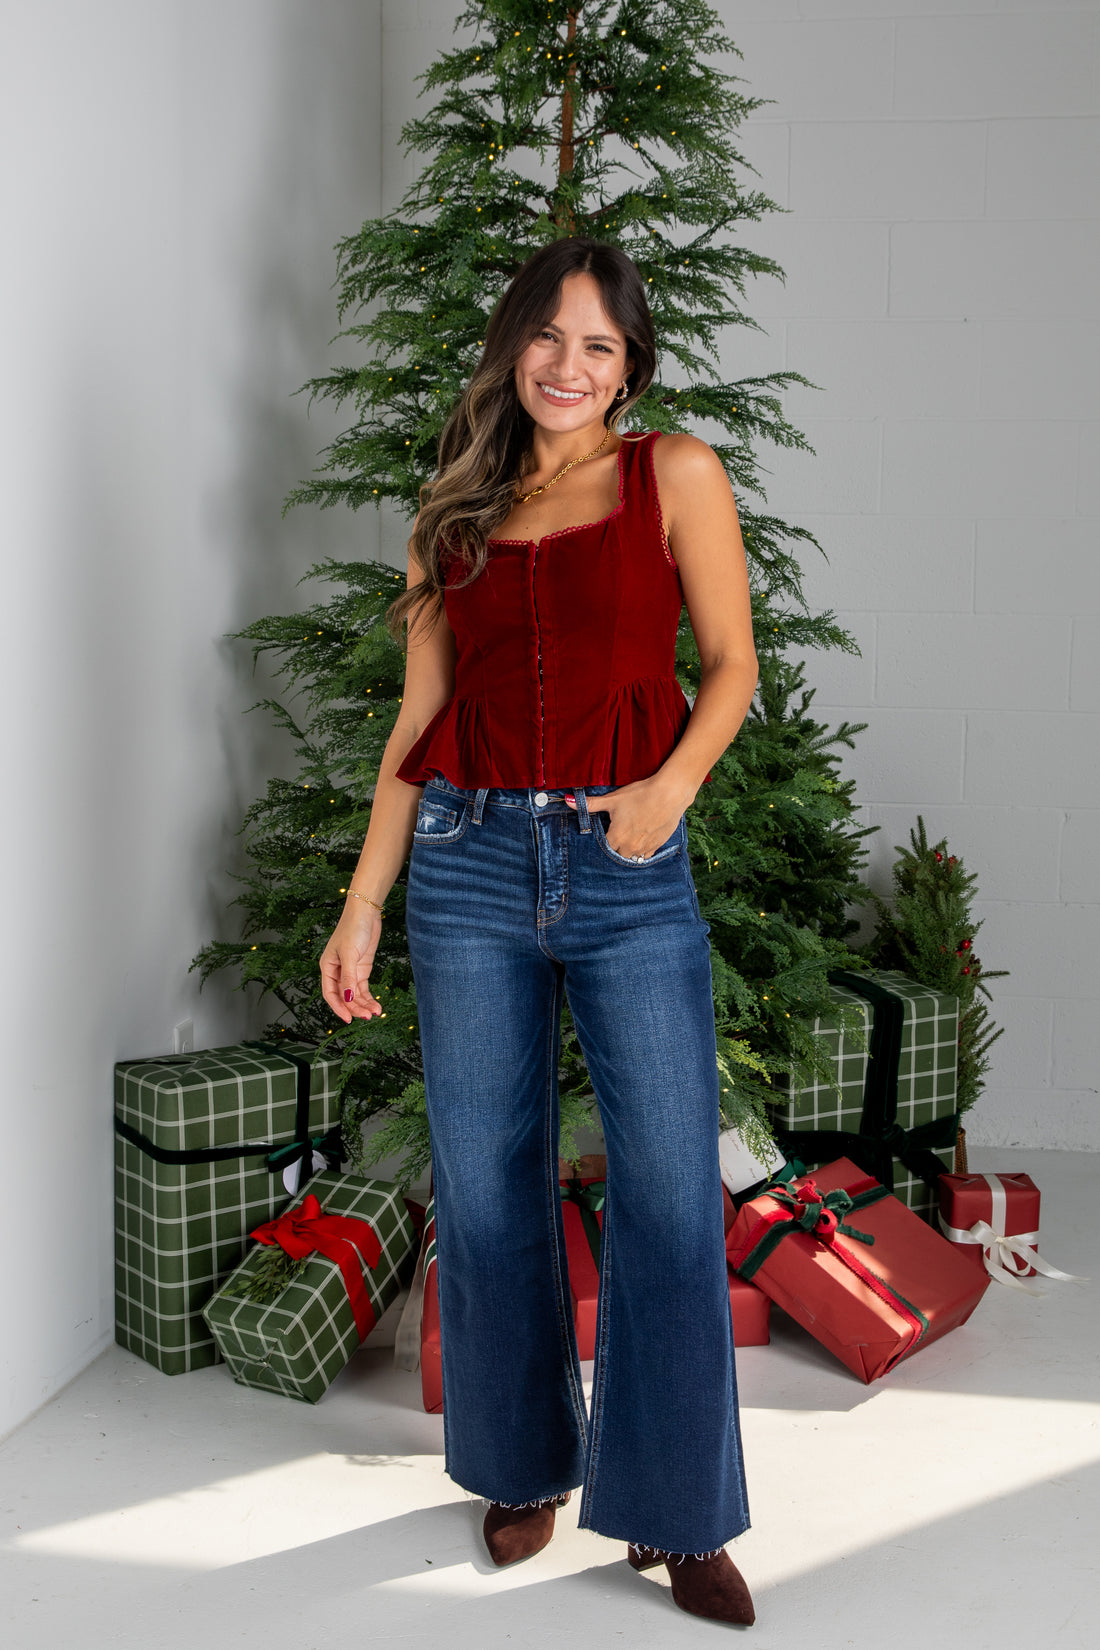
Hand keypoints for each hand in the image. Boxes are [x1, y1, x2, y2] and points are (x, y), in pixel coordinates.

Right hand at [320, 905, 384, 1022]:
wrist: (366, 913)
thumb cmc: (353, 929)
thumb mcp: (349, 954)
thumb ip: (348, 977)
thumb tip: (347, 998)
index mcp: (327, 967)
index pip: (330, 994)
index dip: (338, 1008)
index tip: (348, 1019)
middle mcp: (337, 972)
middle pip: (344, 997)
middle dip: (355, 1008)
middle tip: (367, 1017)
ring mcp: (350, 971)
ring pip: (355, 995)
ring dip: (364, 1005)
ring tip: (375, 1013)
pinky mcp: (362, 969)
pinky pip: (363, 989)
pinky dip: (369, 998)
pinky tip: (376, 1006)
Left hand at [567, 776, 686, 859]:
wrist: (670, 794)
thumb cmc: (640, 794)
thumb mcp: (613, 799)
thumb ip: (590, 804)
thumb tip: (567, 800)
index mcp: (616, 837)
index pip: (603, 847)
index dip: (604, 839)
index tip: (606, 832)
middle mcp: (629, 847)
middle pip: (616, 853)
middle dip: (615, 845)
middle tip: (618, 832)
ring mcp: (644, 848)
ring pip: (631, 856)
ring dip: (628, 849)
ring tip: (630, 835)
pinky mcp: (657, 845)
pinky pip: (645, 855)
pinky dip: (642, 850)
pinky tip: (642, 837)